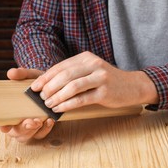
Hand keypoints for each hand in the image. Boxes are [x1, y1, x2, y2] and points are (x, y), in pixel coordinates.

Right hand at [0, 68, 54, 141]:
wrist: (54, 87)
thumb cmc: (37, 84)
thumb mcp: (31, 76)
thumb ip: (22, 74)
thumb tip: (11, 73)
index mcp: (11, 111)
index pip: (4, 122)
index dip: (4, 126)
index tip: (5, 127)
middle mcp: (18, 122)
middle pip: (16, 133)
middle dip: (23, 128)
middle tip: (30, 122)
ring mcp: (30, 128)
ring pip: (28, 136)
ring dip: (34, 130)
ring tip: (40, 121)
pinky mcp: (41, 129)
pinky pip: (41, 134)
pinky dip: (46, 129)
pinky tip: (50, 120)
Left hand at [31, 51, 158, 112]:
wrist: (132, 86)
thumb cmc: (107, 81)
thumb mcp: (90, 72)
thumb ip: (73, 75)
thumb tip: (48, 85)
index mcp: (86, 58)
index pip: (61, 66)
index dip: (45, 77)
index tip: (34, 87)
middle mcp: (93, 64)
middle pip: (64, 75)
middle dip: (49, 87)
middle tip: (40, 97)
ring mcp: (100, 77)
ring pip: (72, 86)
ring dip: (57, 97)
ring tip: (48, 104)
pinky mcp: (105, 91)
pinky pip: (82, 98)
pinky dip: (68, 105)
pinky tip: (60, 109)